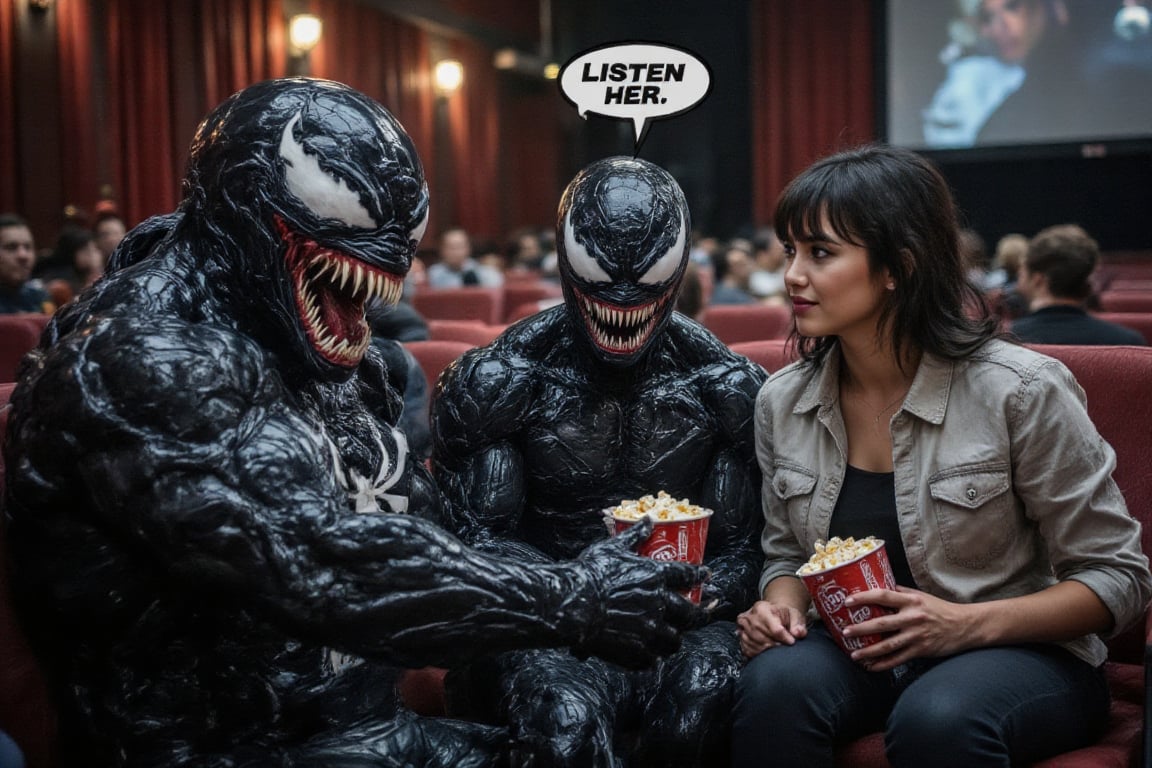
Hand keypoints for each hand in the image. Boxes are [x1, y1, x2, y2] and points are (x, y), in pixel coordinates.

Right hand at [566, 517, 707, 668]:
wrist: (573, 603)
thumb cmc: (592, 573)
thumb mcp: (613, 548)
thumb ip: (635, 536)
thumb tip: (647, 521)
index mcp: (655, 576)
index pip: (687, 574)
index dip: (700, 575)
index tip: (707, 576)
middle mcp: (658, 604)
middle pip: (690, 612)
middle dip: (700, 613)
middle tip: (705, 612)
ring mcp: (649, 629)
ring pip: (674, 639)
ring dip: (675, 637)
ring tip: (674, 638)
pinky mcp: (636, 650)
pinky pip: (653, 658)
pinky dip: (653, 657)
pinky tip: (651, 656)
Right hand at [736, 599, 807, 657]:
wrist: (772, 614)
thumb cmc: (783, 615)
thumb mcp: (794, 615)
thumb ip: (798, 624)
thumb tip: (798, 633)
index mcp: (762, 608)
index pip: (773, 627)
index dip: (784, 637)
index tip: (792, 641)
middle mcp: (749, 616)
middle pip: (762, 636)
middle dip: (775, 644)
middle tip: (784, 647)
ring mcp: (742, 627)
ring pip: (754, 644)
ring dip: (767, 650)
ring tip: (777, 649)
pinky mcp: (741, 637)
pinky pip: (748, 649)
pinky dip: (758, 653)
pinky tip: (767, 651)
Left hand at [842, 586, 976, 670]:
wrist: (965, 626)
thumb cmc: (939, 609)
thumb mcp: (921, 596)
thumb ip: (900, 593)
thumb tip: (878, 586)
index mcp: (911, 600)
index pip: (883, 596)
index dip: (864, 597)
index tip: (847, 601)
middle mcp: (912, 617)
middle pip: (881, 623)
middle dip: (861, 628)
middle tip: (845, 632)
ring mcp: (917, 636)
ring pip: (888, 645)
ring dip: (869, 651)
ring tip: (854, 654)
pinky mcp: (921, 650)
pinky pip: (899, 659)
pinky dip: (883, 665)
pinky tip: (871, 667)